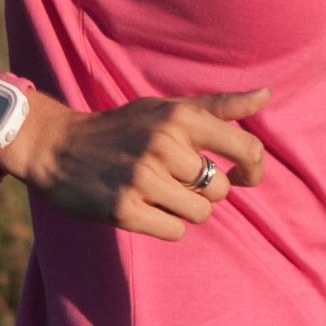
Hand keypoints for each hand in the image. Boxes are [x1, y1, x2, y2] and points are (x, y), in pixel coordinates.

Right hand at [0, 87, 270, 241]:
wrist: (59, 147)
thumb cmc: (125, 127)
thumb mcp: (169, 108)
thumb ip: (220, 107)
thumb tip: (266, 95)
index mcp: (181, 118)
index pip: (247, 149)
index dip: (253, 169)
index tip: (243, 175)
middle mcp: (164, 145)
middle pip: (221, 189)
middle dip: (206, 191)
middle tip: (178, 180)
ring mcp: (142, 179)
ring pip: (200, 213)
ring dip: (187, 210)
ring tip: (162, 194)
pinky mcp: (123, 209)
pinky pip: (174, 230)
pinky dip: (167, 225)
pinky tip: (147, 208)